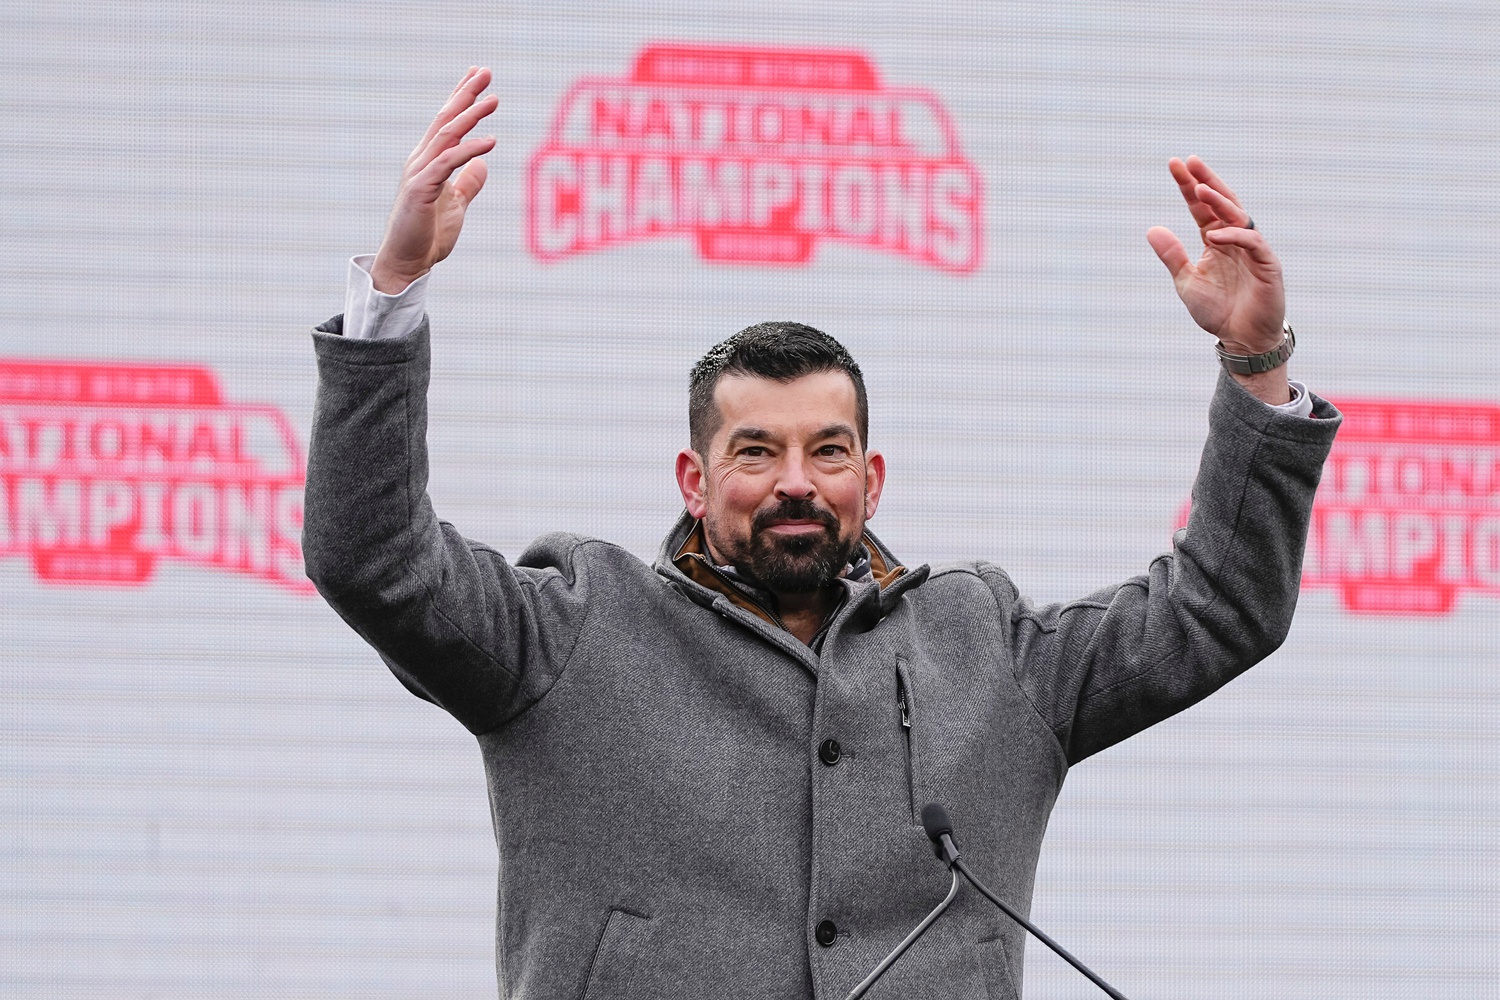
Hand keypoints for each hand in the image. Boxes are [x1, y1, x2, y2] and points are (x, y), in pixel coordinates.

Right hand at [371, 67, 498, 293]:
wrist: (408, 262)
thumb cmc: (428, 235)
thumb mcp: (456, 205)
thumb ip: (468, 184)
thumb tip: (482, 165)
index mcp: (429, 161)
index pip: (447, 123)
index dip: (461, 98)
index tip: (477, 76)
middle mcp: (421, 161)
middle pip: (446, 119)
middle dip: (466, 94)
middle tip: (485, 71)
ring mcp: (420, 173)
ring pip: (447, 136)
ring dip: (471, 115)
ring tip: (494, 99)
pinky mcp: (421, 189)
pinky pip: (448, 163)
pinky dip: (470, 150)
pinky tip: (491, 142)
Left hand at [1146, 156, 1284, 356]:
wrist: (1242, 340)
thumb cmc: (1217, 311)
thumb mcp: (1187, 281)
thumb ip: (1172, 255)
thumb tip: (1151, 229)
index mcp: (1216, 240)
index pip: (1202, 208)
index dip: (1190, 186)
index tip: (1175, 164)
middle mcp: (1235, 239)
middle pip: (1223, 202)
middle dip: (1206, 181)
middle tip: (1189, 162)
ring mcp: (1253, 250)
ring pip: (1238, 216)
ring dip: (1219, 201)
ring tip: (1199, 188)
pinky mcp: (1268, 264)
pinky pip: (1253, 243)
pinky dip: (1233, 236)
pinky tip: (1213, 235)